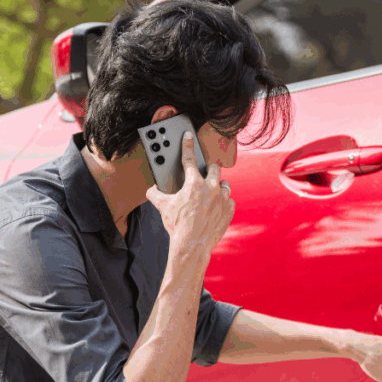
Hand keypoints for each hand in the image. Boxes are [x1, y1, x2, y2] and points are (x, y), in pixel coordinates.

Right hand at [146, 132, 233, 256]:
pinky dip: (223, 203)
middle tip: (205, 173)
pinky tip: (217, 207)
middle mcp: (211, 188)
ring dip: (219, 186)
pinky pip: (229, 201)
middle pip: (214, 169)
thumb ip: (155, 194)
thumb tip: (151, 189)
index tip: (189, 135)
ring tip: (211, 192)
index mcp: (194, 183)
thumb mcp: (162, 207)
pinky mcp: (229, 211)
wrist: (192, 245)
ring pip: (225, 185)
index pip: (189, 158)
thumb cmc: (177, 225)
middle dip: (209, 168)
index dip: (187, 145)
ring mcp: (223, 199)